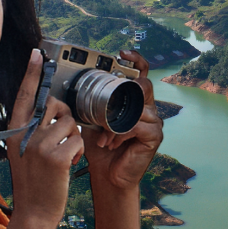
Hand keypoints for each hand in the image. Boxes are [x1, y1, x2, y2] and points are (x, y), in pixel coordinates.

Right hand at [6, 49, 84, 228]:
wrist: (34, 213)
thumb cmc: (34, 181)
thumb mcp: (24, 152)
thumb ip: (33, 129)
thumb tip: (52, 108)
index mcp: (14, 132)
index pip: (24, 96)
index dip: (31, 74)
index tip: (37, 53)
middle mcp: (24, 135)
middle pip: (54, 105)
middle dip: (66, 117)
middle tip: (63, 138)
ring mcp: (39, 146)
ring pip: (71, 123)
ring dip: (74, 139)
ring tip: (64, 156)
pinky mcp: (56, 157)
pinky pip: (78, 140)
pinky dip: (79, 152)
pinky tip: (69, 165)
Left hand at [84, 50, 163, 191]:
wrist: (107, 175)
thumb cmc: (100, 147)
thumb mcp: (92, 118)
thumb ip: (92, 102)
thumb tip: (74, 85)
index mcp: (134, 100)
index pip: (141, 73)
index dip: (135, 60)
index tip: (122, 53)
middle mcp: (147, 108)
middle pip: (143, 86)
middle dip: (124, 93)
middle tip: (107, 105)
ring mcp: (153, 122)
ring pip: (136, 107)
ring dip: (114, 122)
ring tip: (103, 135)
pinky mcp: (154, 136)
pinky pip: (137, 125)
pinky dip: (120, 133)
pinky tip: (111, 143)